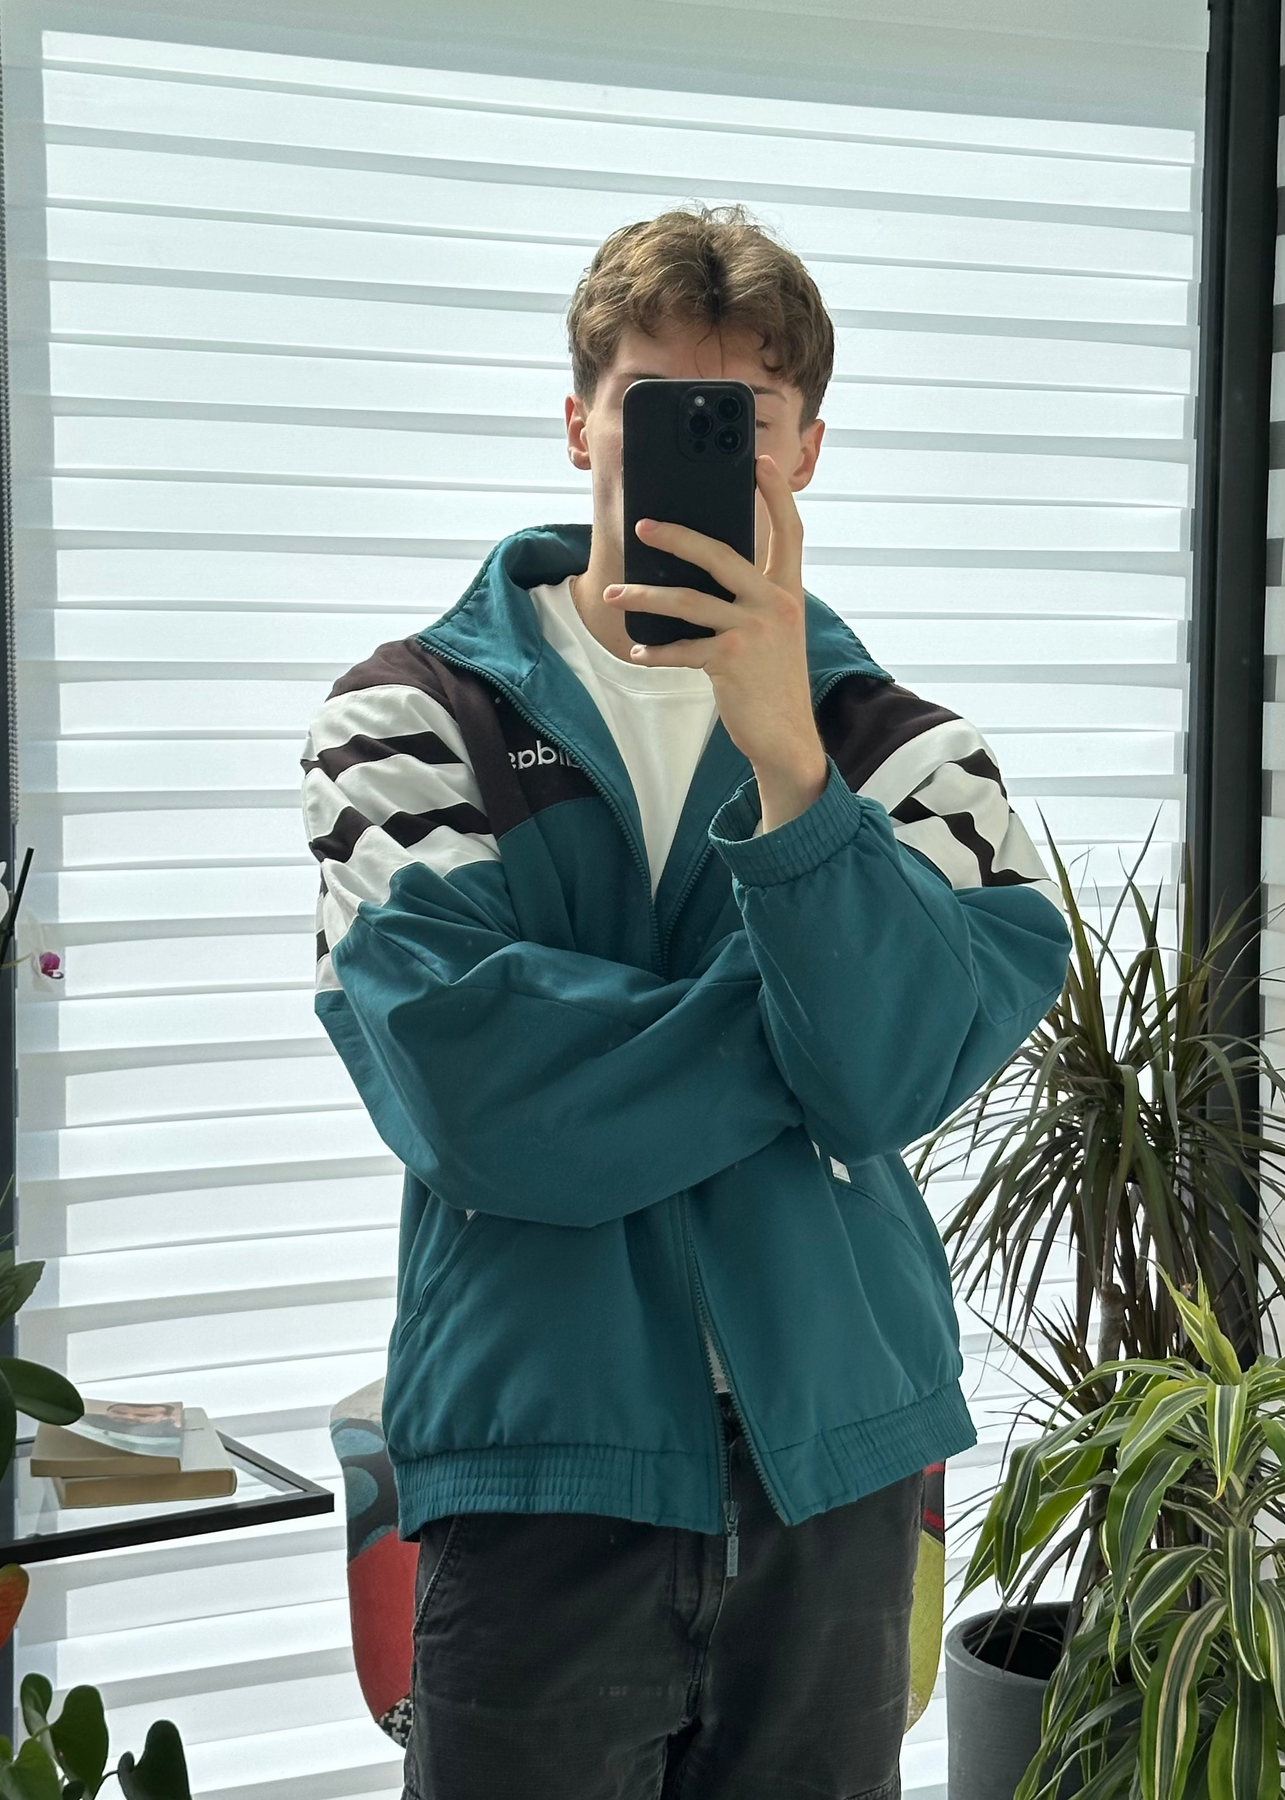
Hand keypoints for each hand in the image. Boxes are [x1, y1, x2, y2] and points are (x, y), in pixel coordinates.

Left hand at [602, 455, 828, 831]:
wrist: (787, 738)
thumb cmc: (773, 682)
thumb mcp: (774, 633)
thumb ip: (751, 601)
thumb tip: (700, 574)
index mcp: (789, 593)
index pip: (790, 531)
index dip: (777, 494)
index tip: (760, 461)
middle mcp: (776, 605)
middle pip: (722, 554)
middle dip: (677, 536)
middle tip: (642, 526)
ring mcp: (755, 631)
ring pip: (688, 600)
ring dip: (646, 596)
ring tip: (617, 594)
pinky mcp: (732, 661)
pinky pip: (682, 648)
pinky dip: (656, 650)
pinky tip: (637, 651)